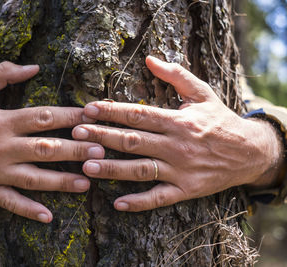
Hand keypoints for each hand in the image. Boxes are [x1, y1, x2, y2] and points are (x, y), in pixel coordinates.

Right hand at [0, 62, 103, 221]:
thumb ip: (4, 73)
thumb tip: (34, 67)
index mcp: (2, 121)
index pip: (43, 117)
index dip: (70, 117)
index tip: (93, 117)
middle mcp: (1, 146)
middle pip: (45, 149)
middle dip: (74, 150)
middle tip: (100, 152)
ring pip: (33, 178)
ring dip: (61, 182)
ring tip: (87, 183)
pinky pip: (9, 202)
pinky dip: (28, 209)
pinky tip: (49, 216)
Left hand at [73, 56, 282, 211]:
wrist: (250, 152)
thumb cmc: (220, 121)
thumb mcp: (202, 93)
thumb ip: (176, 75)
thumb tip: (150, 58)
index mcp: (177, 121)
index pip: (138, 114)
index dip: (111, 111)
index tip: (88, 109)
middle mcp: (176, 146)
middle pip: (133, 141)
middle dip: (103, 137)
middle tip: (76, 135)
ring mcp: (180, 170)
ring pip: (140, 170)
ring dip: (112, 169)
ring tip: (86, 166)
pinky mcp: (186, 190)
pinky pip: (159, 198)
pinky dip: (139, 202)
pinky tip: (118, 204)